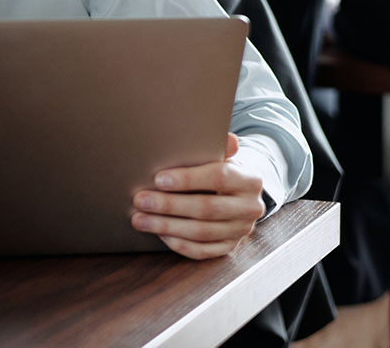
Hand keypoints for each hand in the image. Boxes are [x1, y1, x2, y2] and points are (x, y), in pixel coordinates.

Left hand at [130, 133, 264, 259]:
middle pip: (206, 208)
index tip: (158, 179)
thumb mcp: (221, 156)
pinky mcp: (229, 247)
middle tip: (140, 200)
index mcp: (250, 180)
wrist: (237, 194)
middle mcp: (250, 208)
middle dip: (168, 205)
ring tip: (139, 218)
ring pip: (200, 232)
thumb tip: (228, 139)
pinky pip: (201, 251)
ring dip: (166, 226)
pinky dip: (178, 243)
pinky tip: (159, 233)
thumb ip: (219, 148)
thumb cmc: (221, 170)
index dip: (187, 179)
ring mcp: (240, 231)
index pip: (219, 177)